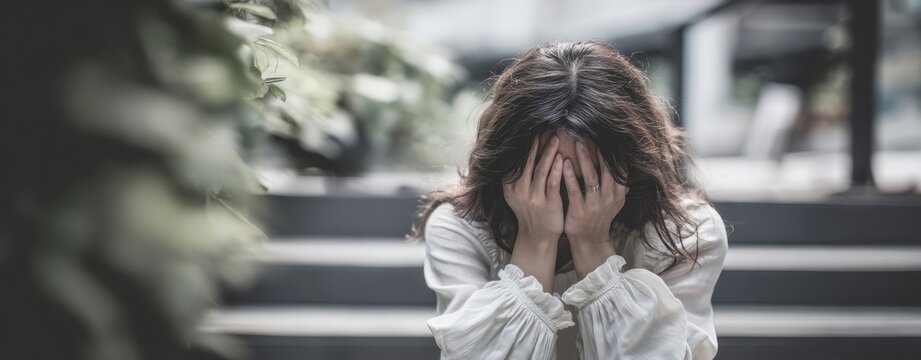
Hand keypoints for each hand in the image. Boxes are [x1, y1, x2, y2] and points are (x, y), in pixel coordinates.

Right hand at [505, 135, 563, 290]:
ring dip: (547, 153)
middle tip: (543, 129)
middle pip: (527, 162)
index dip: (523, 147)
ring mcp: (533, 197)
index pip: (516, 161)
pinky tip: (561, 158)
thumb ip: (519, 175)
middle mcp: (519, 190)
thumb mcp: (517, 194)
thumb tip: (522, 153)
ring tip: (554, 138)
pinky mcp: (548, 203)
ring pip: (541, 170)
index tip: (530, 131)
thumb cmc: (531, 211)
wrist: (537, 236)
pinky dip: (556, 170)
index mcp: (510, 186)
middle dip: (535, 145)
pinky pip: (552, 183)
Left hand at [562, 142, 627, 277]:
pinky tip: (564, 163)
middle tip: (590, 134)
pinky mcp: (579, 210)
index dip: (612, 152)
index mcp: (618, 193)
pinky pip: (575, 189)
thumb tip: (627, 162)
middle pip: (607, 169)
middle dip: (599, 151)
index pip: (619, 168)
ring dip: (584, 159)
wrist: (589, 239)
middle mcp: (609, 197)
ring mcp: (595, 204)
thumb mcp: (614, 200)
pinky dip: (569, 175)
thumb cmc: (599, 215)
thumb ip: (619, 184)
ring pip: (591, 177)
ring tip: (577, 143)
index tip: (605, 135)